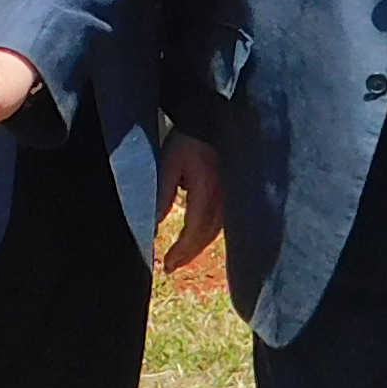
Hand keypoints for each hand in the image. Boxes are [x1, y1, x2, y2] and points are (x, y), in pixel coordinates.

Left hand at [153, 131, 224, 274]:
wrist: (212, 120)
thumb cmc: (188, 139)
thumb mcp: (169, 164)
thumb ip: (162, 195)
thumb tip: (154, 225)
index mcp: (207, 191)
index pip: (194, 230)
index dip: (181, 250)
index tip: (165, 264)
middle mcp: (223, 197)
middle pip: (206, 236)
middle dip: (188, 254)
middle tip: (170, 267)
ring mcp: (231, 195)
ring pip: (215, 231)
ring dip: (197, 247)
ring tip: (180, 258)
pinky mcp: (232, 192)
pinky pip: (222, 221)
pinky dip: (207, 234)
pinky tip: (197, 239)